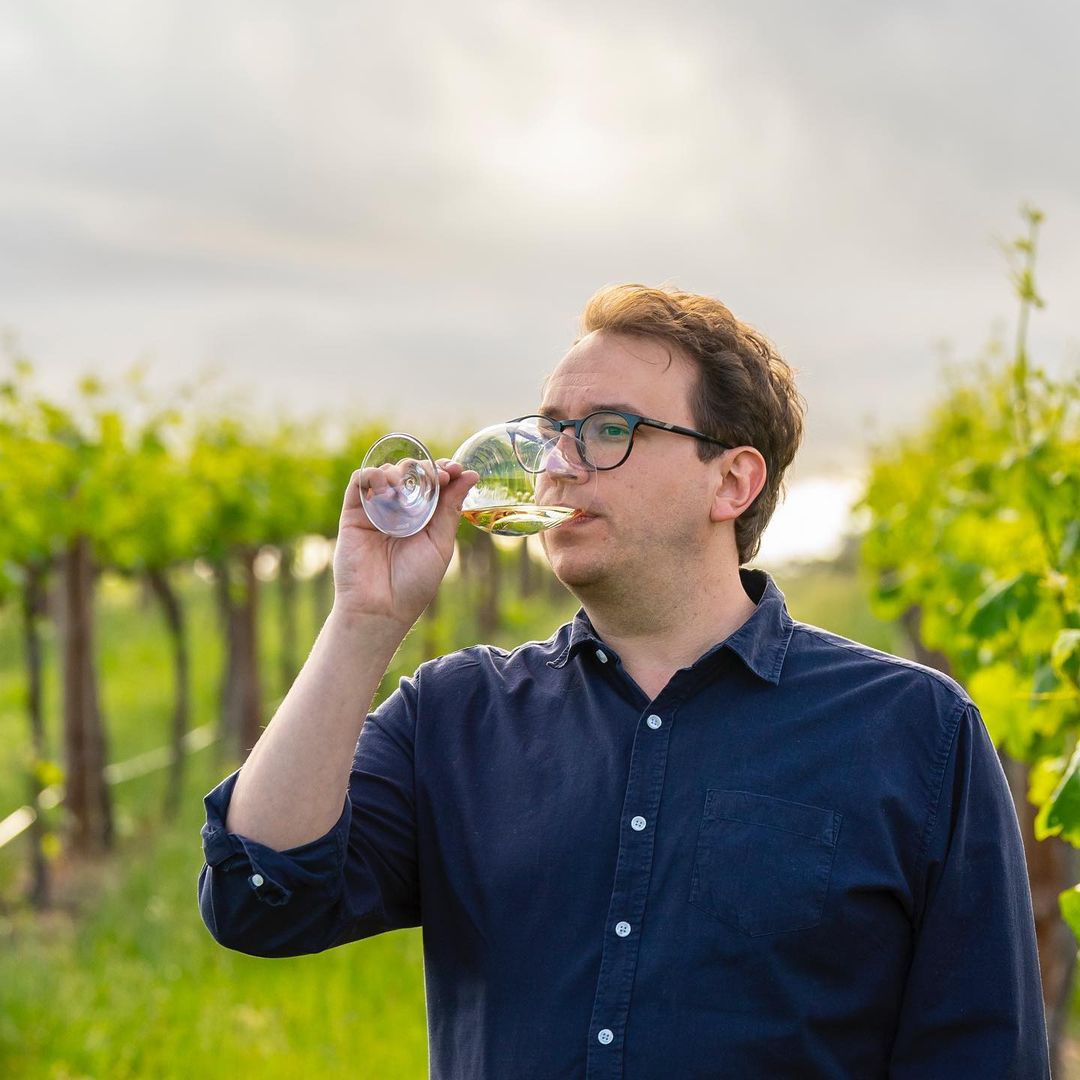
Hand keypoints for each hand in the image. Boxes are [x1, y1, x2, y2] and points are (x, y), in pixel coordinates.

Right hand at [332, 459, 477, 627]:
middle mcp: (400, 510)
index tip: (456, 469)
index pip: (434, 483)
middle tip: (438, 475)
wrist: (380, 607)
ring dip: (399, 471)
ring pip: (386, 472)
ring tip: (407, 486)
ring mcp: (377, 510)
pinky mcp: (354, 513)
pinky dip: (372, 475)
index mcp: (424, 517)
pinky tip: (386, 486)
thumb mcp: (440, 543)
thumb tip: (471, 475)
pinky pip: (359, 482)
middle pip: (411, 473)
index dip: (445, 470)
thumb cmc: (414, 582)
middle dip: (425, 468)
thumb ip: (450, 508)